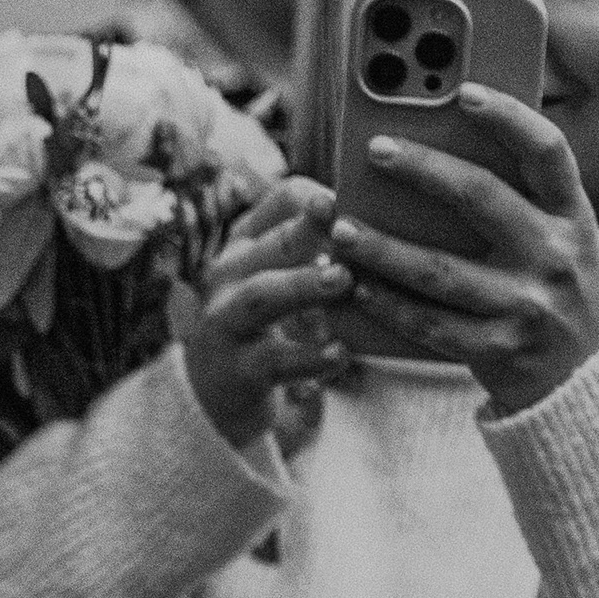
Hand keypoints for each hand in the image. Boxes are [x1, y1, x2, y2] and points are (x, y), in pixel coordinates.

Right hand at [179, 177, 356, 448]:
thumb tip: (381, 227)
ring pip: (262, 295)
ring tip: (342, 280)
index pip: (283, 201)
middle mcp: (228, 276)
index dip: (318, 198)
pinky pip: (273, 360)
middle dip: (310, 231)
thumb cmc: (266, 328)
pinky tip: (340, 354)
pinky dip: (309, 358)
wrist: (217, 399)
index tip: (351, 205)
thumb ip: (316, 251)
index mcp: (247, 244)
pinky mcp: (235, 370)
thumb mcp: (283, 280)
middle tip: (350, 229)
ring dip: (303, 285)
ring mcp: (225, 322)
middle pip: (273, 242)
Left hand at [329, 88, 598, 412]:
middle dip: (423, 170)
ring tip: (339, 226)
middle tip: (377, 149)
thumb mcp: (563, 241)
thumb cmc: (560, 293)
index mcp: (574, 216)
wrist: (594, 381)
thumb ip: (520, 206)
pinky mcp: (499, 351)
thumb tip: (433, 163)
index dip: (508, 116)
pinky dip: (387, 303)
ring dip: (381, 246)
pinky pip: (429, 323)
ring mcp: (527, 306)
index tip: (464, 92)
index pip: (547, 151)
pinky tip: (354, 284)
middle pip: (482, 198)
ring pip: (439, 270)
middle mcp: (555, 256)